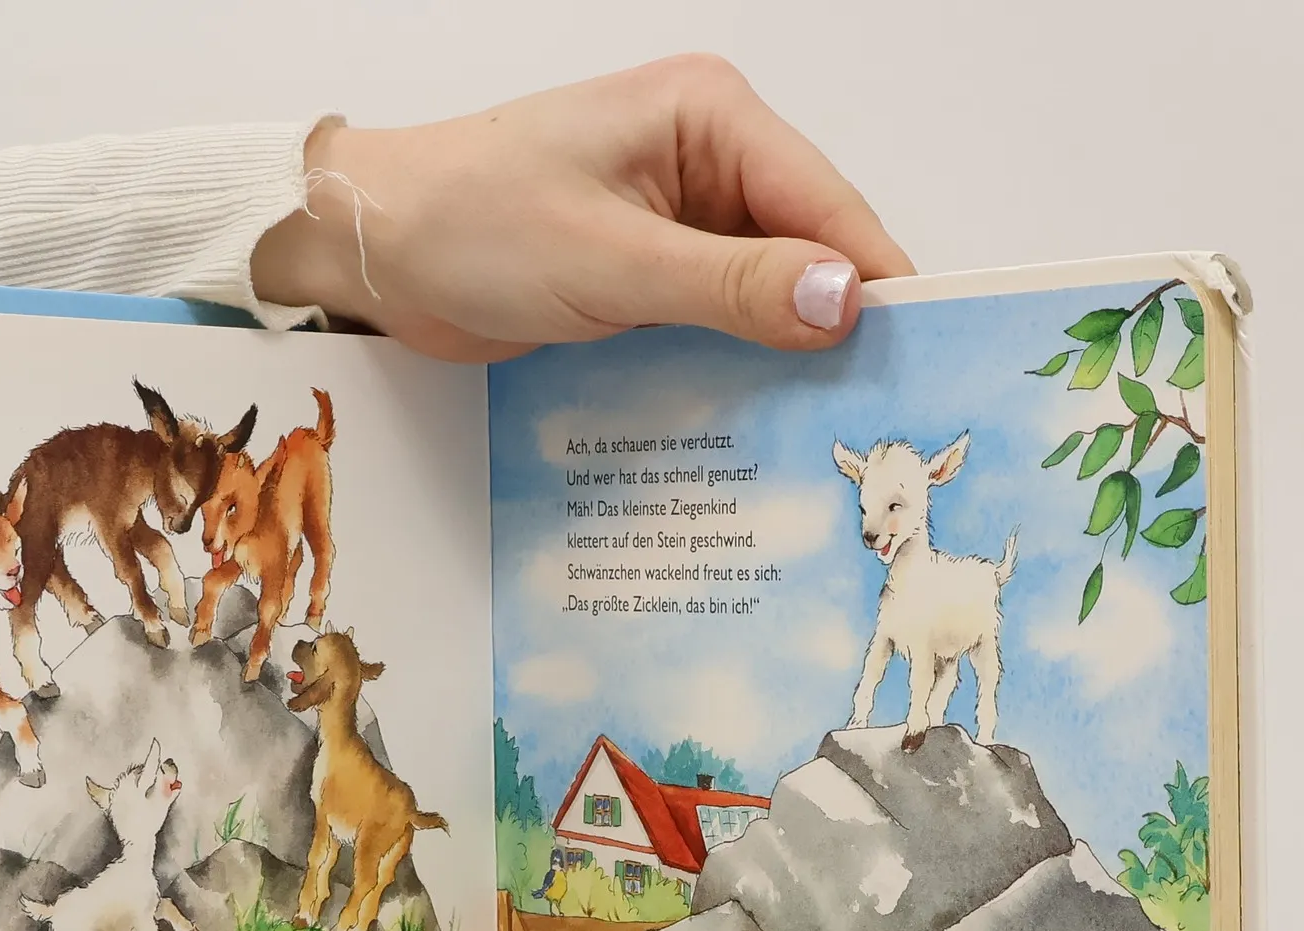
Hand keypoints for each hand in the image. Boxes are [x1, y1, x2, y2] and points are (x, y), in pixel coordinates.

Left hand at [252, 55, 914, 361]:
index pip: (825, 205)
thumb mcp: (611, 261)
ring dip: (784, 361)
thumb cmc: (473, 224)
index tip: (926, 359)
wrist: (378, 250)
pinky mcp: (645, 278)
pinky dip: (734, 370)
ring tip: (832, 439)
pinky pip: (714, 326)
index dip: (876, 282)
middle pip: (806, 252)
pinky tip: (757, 426)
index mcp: (709, 119)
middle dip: (837, 329)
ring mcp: (676, 224)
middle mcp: (705, 163)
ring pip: (763, 298)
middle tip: (885, 420)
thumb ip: (730, 286)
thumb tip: (844, 302)